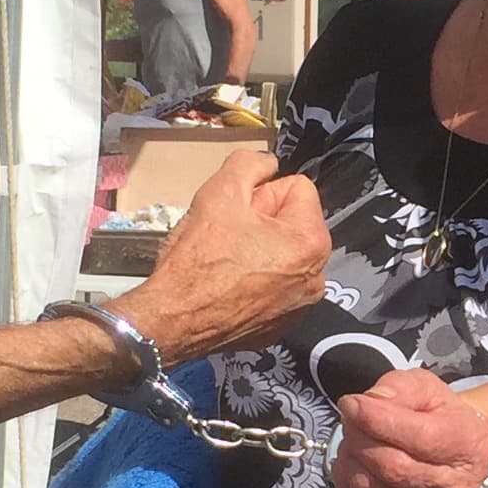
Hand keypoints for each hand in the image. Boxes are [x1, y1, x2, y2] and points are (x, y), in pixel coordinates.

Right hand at [135, 154, 328, 359]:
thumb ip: (249, 164)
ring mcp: (299, 305)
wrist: (172, 322)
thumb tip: (267, 162)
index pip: (297, 188)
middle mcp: (315, 276)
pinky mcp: (280, 325)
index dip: (262, 192)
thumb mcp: (219, 193)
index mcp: (310, 241)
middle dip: (262, 221)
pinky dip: (255, 281)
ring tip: (225, 261)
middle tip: (227, 236)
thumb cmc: (197, 261)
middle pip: (291, 223)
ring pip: (282, 255)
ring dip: (259, 250)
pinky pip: (273, 286)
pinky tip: (227, 285)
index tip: (238, 211)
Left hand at [332, 369, 487, 487]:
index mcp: (466, 444)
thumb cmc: (442, 422)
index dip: (378, 419)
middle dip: (360, 438)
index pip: (420, 437)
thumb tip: (372, 401)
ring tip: (353, 441)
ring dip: (350, 460)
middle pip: (392, 465)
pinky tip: (352, 464)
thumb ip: (401, 388)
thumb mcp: (429, 391)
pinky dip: (346, 484)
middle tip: (350, 420)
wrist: (460, 465)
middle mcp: (452, 485)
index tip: (351, 404)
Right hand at [334, 374, 487, 487]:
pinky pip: (466, 453)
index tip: (368, 451)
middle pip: (429, 428)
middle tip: (376, 481)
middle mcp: (482, 406)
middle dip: (405, 453)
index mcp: (484, 404)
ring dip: (430, 466)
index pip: (424, 412)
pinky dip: (453, 472)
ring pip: (447, 444)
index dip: (394, 430)